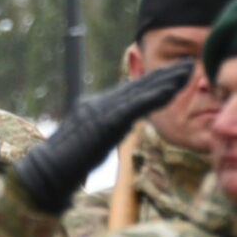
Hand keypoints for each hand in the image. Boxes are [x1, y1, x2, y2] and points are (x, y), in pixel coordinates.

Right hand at [8, 65, 194, 215]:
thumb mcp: (96, 140)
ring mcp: (100, 111)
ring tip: (187, 73)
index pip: (131, 91)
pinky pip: (133, 108)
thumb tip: (129, 120)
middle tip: (189, 63)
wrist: (47, 172)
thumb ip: (112, 126)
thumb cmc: (68, 164)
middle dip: (165, 75)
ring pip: (139, 92)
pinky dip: (153, 99)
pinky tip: (170, 92)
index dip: (155, 80)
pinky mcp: (103, 123)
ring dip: (165, 82)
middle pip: (138, 85)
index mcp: (97, 106)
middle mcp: (99, 103)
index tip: (177, 73)